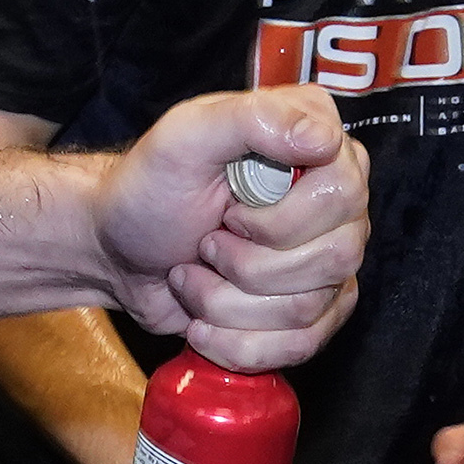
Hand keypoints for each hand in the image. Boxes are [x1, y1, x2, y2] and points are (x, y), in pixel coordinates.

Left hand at [90, 86, 365, 367]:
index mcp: (316, 137)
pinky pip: (303, 344)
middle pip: (337, 256)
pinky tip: (204, 323)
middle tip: (206, 243)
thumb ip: (251, 119)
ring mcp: (328, 254)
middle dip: (249, 266)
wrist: (119, 252)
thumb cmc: (148, 188)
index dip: (281, 220)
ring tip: (194, 276)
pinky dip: (238, 342)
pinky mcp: (313, 308)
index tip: (228, 212)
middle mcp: (336, 195)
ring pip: (311, 307)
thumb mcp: (184, 137)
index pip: (345, 191)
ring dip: (230, 303)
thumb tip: (323, 138)